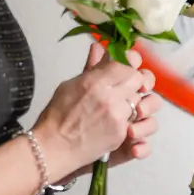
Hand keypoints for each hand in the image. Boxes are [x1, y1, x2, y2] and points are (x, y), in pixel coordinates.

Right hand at [35, 42, 156, 174]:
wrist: (53, 147)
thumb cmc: (57, 116)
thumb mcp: (70, 85)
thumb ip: (92, 67)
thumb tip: (100, 47)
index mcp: (96, 82)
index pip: (128, 62)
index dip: (131, 61)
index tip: (127, 64)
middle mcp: (110, 97)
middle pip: (138, 78)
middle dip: (134, 80)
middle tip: (124, 85)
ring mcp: (118, 116)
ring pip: (140, 98)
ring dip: (132, 99)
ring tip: (118, 104)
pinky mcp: (122, 132)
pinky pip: (136, 118)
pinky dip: (129, 117)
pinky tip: (116, 118)